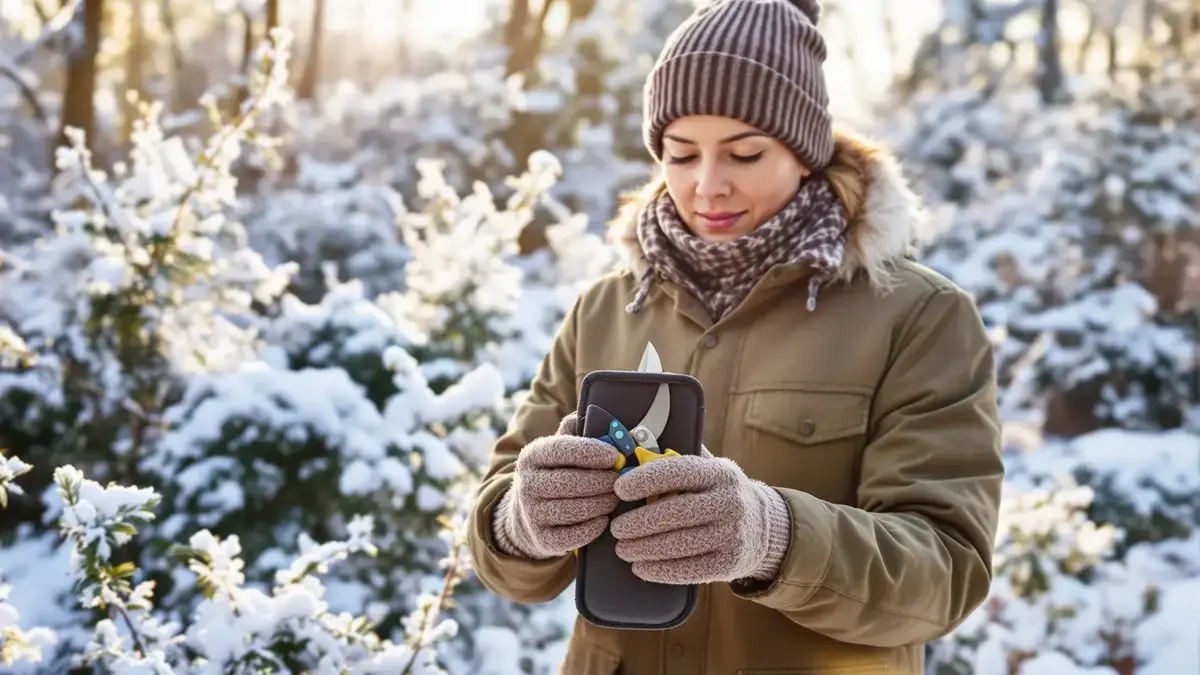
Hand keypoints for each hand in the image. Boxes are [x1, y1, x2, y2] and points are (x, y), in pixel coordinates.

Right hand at [493, 412, 621, 558]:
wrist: (527, 515)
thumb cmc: (556, 473)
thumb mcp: (558, 449)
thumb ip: (577, 430)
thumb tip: (600, 416)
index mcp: (532, 456)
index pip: (561, 450)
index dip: (591, 452)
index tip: (615, 456)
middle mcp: (527, 484)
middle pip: (571, 482)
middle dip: (603, 481)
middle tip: (623, 480)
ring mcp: (532, 513)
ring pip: (575, 509)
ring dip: (602, 503)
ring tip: (616, 497)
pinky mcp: (542, 539)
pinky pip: (574, 535)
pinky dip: (593, 527)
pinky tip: (604, 519)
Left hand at [609, 452, 790, 583]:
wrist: (762, 526)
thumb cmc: (719, 493)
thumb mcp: (709, 469)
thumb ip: (677, 460)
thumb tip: (631, 446)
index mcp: (719, 473)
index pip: (678, 472)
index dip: (645, 480)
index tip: (619, 489)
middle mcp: (729, 502)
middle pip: (675, 513)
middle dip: (639, 522)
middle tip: (616, 528)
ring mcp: (732, 535)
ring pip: (679, 544)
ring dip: (644, 549)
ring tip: (623, 549)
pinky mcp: (729, 564)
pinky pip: (689, 570)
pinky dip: (660, 570)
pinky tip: (641, 567)